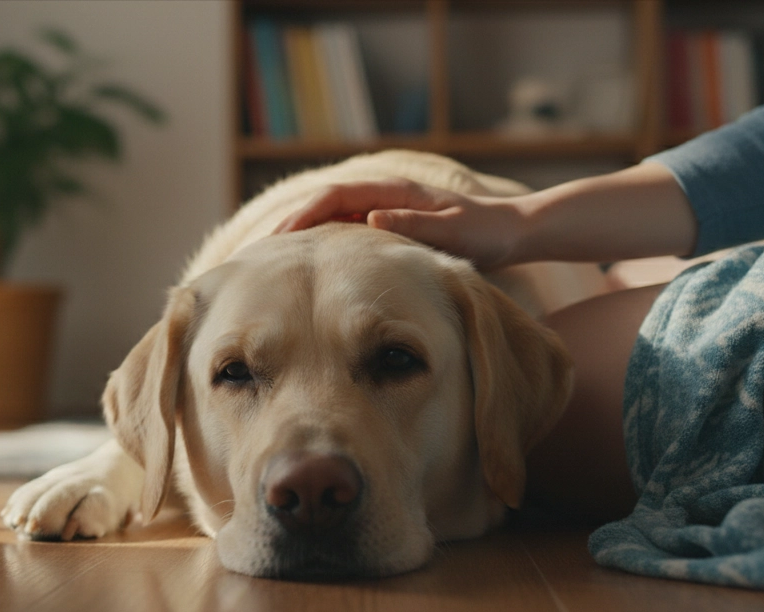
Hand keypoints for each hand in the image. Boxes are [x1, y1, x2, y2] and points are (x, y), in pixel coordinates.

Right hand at [272, 179, 528, 270]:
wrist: (508, 232)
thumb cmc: (483, 233)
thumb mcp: (452, 230)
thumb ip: (412, 222)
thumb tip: (370, 219)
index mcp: (392, 192)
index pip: (333, 198)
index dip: (302, 217)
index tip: (278, 241)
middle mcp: (381, 197)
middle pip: (320, 205)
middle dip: (287, 227)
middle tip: (256, 254)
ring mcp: (380, 210)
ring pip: (327, 219)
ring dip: (298, 237)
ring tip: (268, 262)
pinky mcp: (384, 226)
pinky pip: (341, 232)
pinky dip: (319, 245)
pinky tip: (305, 268)